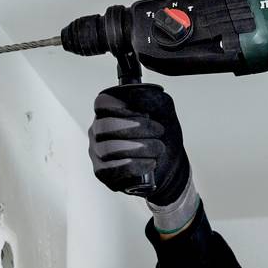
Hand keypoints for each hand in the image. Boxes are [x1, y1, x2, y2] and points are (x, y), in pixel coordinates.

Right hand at [89, 84, 190, 204]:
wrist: (170, 165)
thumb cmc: (162, 136)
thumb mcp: (163, 111)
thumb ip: (151, 97)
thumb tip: (138, 93)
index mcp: (108, 112)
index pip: (102, 103)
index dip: (123, 107)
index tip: (146, 114)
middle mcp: (98, 131)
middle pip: (105, 126)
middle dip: (136, 128)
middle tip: (159, 131)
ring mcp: (97, 152)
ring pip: (108, 149)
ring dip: (139, 148)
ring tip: (158, 149)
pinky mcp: (102, 173)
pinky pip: (111, 170)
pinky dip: (134, 166)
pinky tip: (150, 163)